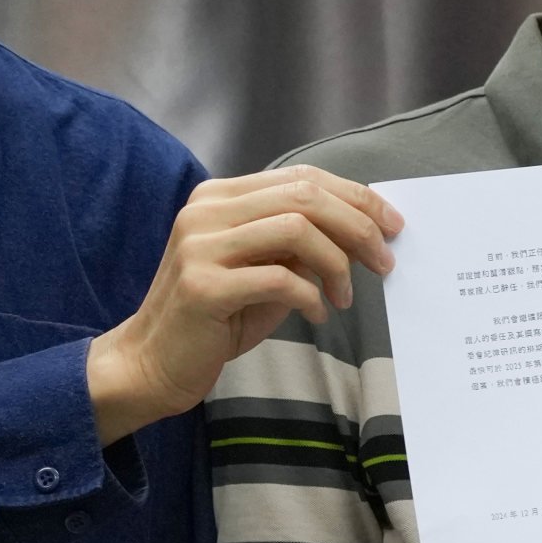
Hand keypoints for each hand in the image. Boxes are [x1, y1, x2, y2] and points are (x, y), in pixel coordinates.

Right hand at [88, 170, 400, 442]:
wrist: (150, 364)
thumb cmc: (212, 320)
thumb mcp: (260, 271)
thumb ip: (296, 246)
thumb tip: (358, 232)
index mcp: (218, 197)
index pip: (301, 178)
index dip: (355, 197)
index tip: (391, 225)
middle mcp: (205, 211)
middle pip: (305, 196)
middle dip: (358, 226)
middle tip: (384, 261)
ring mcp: (200, 246)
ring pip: (296, 229)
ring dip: (337, 263)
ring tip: (345, 296)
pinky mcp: (202, 286)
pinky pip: (279, 278)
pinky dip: (311, 296)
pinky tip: (318, 314)